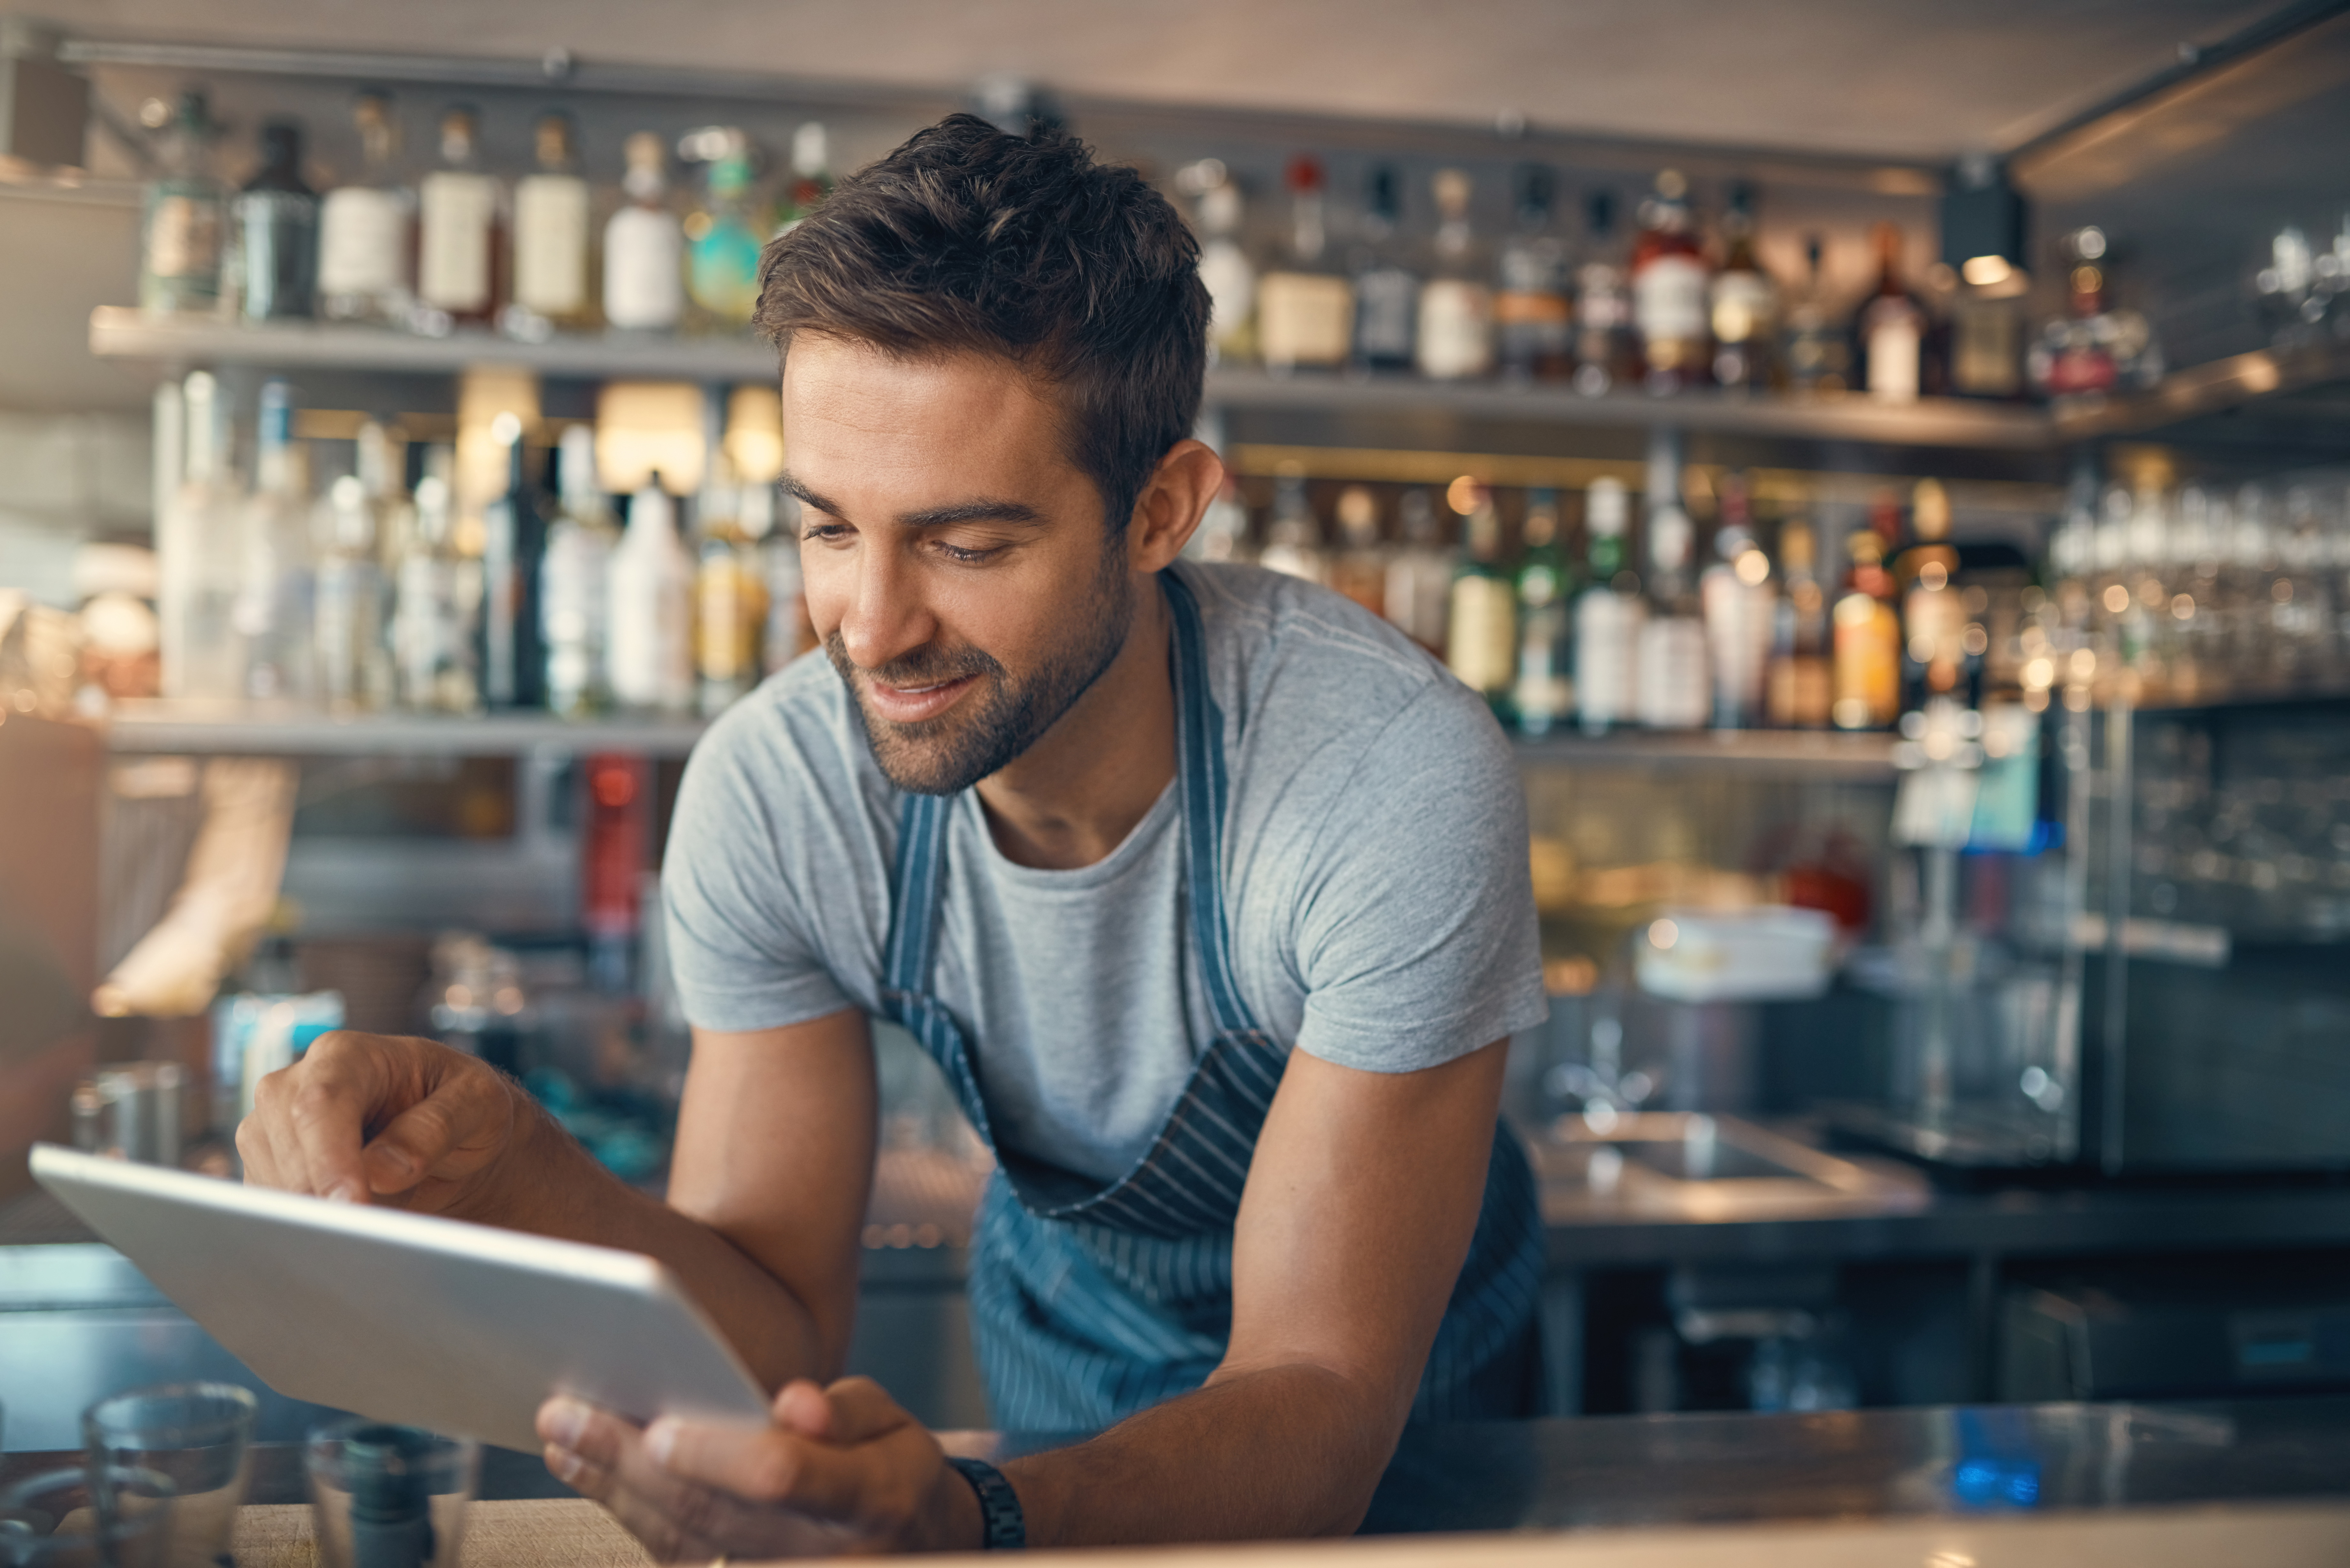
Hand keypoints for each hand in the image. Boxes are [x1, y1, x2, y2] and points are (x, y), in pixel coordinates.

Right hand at [235, 1031, 526, 1214]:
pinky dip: (311, 1225)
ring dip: (323, 1215)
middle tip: (379, 1228)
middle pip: (288, 1148)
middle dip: (328, 1198)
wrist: (451, 1133)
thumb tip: (381, 1170)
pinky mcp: (265, 1167)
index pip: (321, 1103)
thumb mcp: (479, 1104)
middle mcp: (295, 1083)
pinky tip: (353, 1223)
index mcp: (348, 1054)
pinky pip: (273, 1209)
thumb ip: (435, 1128)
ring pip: (275, 1185)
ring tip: (385, 1211)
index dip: (330, 1159)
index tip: (351, 1206)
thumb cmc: (466, 1107)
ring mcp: (271, 1127)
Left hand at [538, 1377, 978, 1560]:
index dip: (718, 1456)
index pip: (780, 1477)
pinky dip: (626, 1513)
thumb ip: (845, 1411)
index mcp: (868, 1498)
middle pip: (707, 1510)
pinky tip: (592, 1474)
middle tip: (565, 1413)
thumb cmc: (894, 1468)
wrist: (909, 1547)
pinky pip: (675, 1556)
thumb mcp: (893, 1423)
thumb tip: (793, 1405)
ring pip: (678, 1540)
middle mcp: (817, 1553)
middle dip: (627, 1459)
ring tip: (561, 1438)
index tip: (660, 1425)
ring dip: (610, 1487)